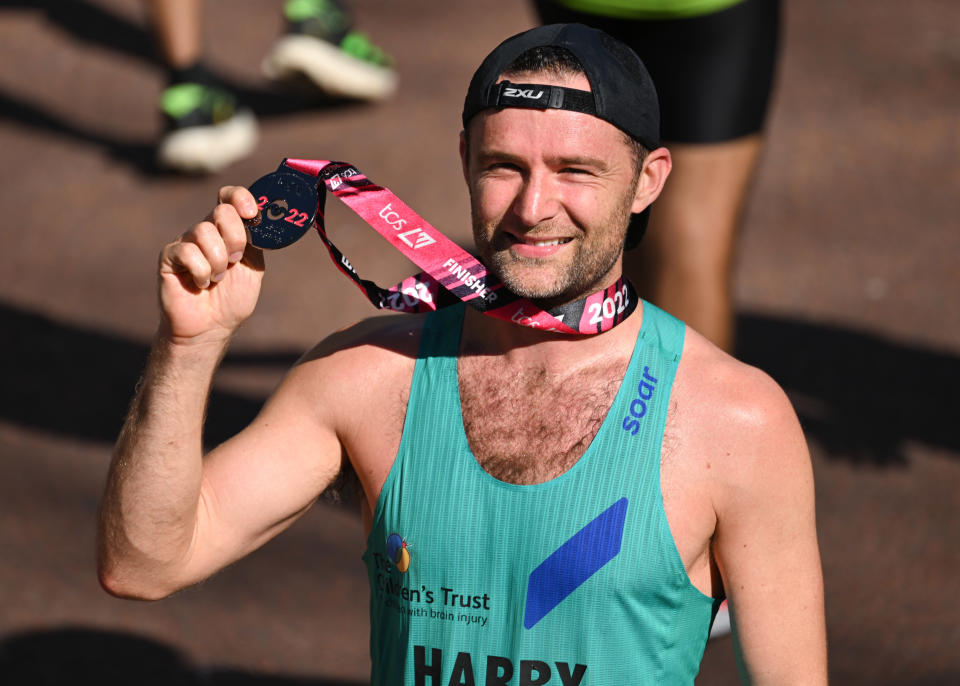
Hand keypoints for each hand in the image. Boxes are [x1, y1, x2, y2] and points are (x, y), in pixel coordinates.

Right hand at [158, 186, 265, 344]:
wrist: (211, 328)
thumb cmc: (231, 299)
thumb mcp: (253, 268)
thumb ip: (256, 242)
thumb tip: (260, 218)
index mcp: (227, 230)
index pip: (229, 196)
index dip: (240, 197)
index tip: (251, 213)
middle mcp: (205, 231)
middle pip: (221, 211)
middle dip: (235, 238)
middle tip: (235, 261)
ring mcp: (185, 242)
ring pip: (204, 231)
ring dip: (219, 261)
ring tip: (217, 279)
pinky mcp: (168, 257)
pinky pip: (187, 252)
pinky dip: (201, 272)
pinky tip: (201, 285)